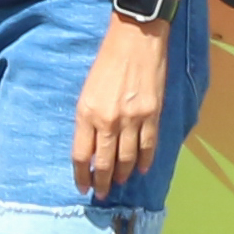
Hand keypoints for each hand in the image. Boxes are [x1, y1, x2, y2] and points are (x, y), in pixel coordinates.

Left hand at [70, 14, 166, 198]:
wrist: (134, 39)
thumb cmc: (107, 61)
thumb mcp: (88, 90)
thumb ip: (89, 119)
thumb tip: (92, 146)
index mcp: (86, 113)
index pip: (81, 155)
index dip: (82, 175)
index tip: (83, 187)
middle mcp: (107, 120)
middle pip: (104, 163)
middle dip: (102, 182)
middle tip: (102, 194)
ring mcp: (131, 119)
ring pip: (126, 159)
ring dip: (122, 175)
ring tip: (119, 184)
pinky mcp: (151, 114)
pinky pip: (148, 146)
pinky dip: (144, 161)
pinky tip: (139, 170)